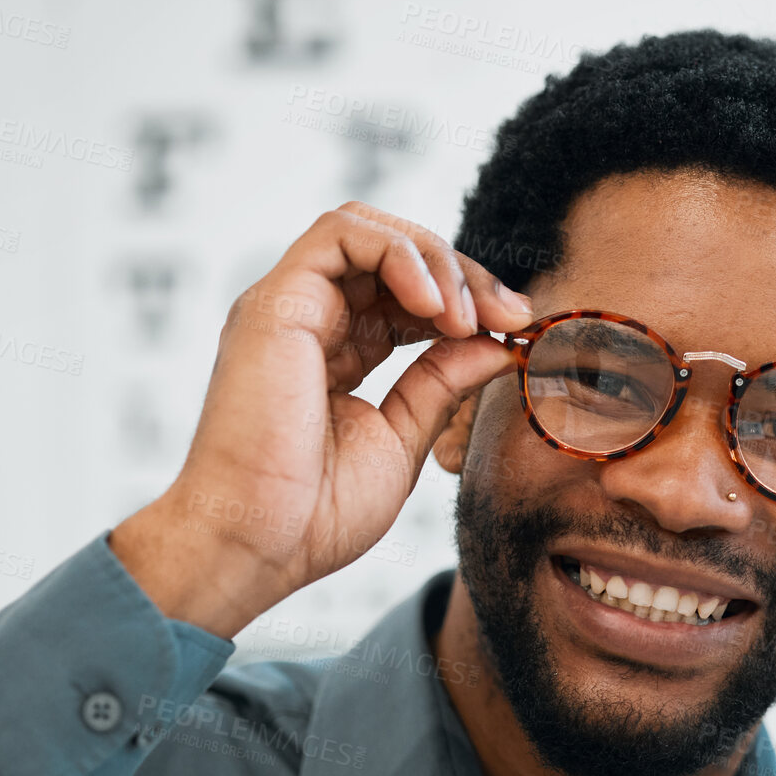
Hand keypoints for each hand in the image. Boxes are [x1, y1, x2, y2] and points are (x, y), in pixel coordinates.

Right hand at [110, 201, 531, 637]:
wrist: (258, 544)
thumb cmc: (316, 512)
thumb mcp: (403, 437)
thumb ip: (445, 383)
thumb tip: (498, 344)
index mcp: (336, 351)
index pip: (409, 296)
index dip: (468, 302)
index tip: (518, 332)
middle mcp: (309, 319)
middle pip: (396, 255)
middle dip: (466, 276)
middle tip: (512, 317)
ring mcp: (289, 305)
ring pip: (370, 232)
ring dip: (437, 262)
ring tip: (470, 318)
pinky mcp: (277, 301)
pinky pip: (342, 235)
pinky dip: (400, 256)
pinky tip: (435, 307)